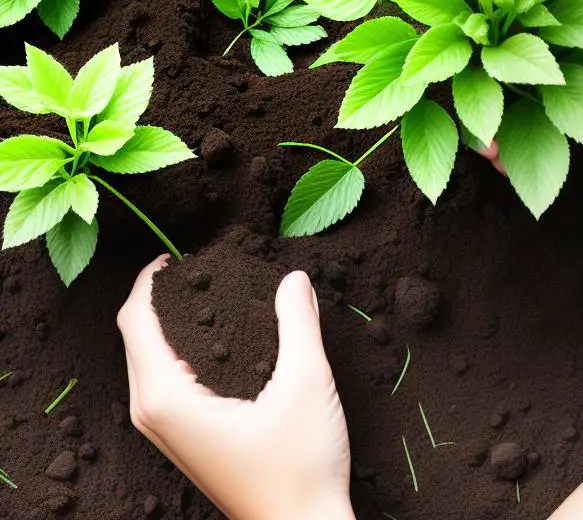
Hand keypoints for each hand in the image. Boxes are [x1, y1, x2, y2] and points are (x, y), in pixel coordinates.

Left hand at [117, 259, 353, 519]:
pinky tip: (219, 341)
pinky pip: (164, 380)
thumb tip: (293, 278)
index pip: (135, 322)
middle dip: (159, 298)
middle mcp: (154, 415)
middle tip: (201, 268)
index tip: (180, 255)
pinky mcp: (183, 439)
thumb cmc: (301, 467)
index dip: (150, 281)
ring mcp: (166, 431)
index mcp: (167, 399)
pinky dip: (179, 350)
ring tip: (208, 296)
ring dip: (168, 324)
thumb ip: (298, 324)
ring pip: (149, 360)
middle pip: (136, 338)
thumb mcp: (307, 384)